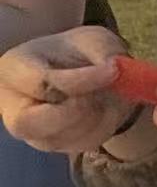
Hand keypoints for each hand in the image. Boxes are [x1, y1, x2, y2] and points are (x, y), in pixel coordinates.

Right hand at [0, 25, 131, 152]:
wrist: (88, 75)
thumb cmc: (79, 53)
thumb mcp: (93, 39)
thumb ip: (102, 51)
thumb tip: (112, 69)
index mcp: (13, 69)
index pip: (40, 83)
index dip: (81, 80)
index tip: (113, 70)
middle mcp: (13, 106)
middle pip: (31, 123)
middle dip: (75, 110)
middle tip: (98, 93)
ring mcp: (32, 132)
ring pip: (64, 137)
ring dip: (97, 116)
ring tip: (104, 94)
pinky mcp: (56, 147)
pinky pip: (85, 143)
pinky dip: (105, 126)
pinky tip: (104, 108)